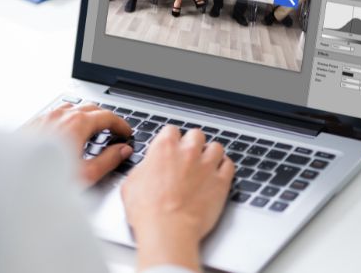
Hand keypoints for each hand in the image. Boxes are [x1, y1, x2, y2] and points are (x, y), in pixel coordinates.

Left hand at [24, 103, 132, 184]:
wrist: (9, 181)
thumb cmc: (43, 181)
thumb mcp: (85, 175)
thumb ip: (109, 160)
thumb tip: (123, 151)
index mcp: (77, 124)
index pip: (108, 116)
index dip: (121, 124)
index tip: (126, 133)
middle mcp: (61, 116)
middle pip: (92, 108)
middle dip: (106, 118)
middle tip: (115, 131)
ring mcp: (45, 117)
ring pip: (73, 108)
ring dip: (87, 116)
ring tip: (93, 131)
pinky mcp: (33, 123)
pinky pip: (57, 114)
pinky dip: (70, 118)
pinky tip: (69, 133)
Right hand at [121, 126, 234, 270]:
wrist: (168, 230)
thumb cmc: (148, 211)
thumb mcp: (132, 183)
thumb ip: (144, 168)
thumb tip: (147, 168)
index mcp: (164, 148)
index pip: (172, 130)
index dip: (171, 139)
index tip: (171, 146)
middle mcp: (188, 152)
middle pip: (196, 135)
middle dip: (193, 143)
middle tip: (189, 155)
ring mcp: (207, 165)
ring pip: (216, 147)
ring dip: (211, 153)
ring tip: (206, 163)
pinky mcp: (221, 181)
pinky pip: (229, 165)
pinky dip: (225, 167)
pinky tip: (219, 173)